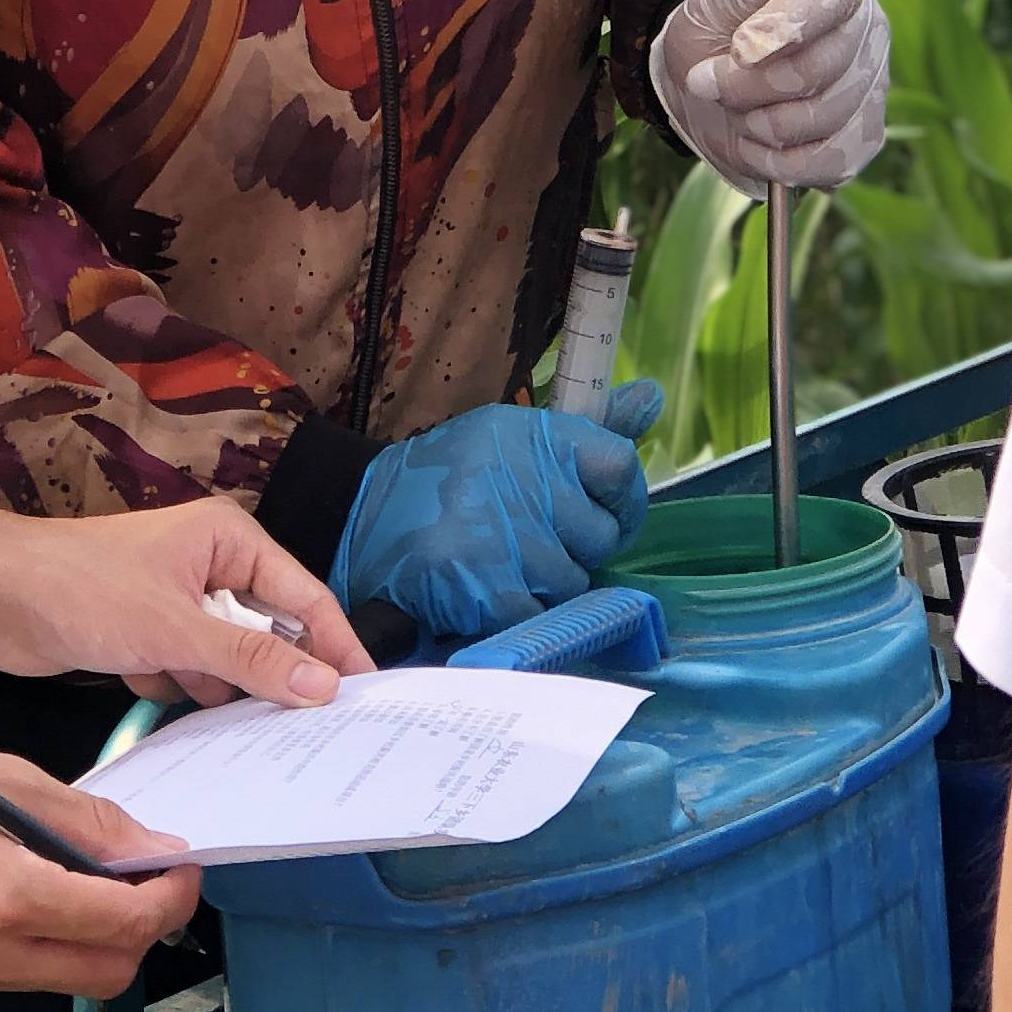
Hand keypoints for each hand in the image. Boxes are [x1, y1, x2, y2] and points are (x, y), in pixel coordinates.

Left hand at [0, 492, 370, 707]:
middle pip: (270, 630)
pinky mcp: (146, 637)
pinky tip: (176, 710)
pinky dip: (185, 694)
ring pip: (228, 660)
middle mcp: (210, 568)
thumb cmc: (80, 588)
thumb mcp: (175, 629)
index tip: (369, 697)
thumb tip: (324, 686)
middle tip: (319, 734)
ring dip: (228, 692)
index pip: (304, 597)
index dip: (337, 646)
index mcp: (229, 542)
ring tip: (253, 733)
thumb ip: (251, 658)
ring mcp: (176, 604)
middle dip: (280, 677)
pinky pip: (189, 675)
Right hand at [0, 726, 201, 999]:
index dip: (170, 896)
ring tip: (76, 872)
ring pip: (62, 978)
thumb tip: (148, 846)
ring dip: (91, 937)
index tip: (181, 865)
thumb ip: (82, 820)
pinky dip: (38, 940)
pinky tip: (19, 885)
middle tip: (142, 875)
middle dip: (142, 929)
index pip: (126, 924)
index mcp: (6, 898)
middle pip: (107, 972)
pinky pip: (13, 973)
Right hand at [332, 390, 660, 643]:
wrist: (358, 514)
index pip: (619, 464)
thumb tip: (653, 397)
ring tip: (500, 564)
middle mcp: (522, 479)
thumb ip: (587, 432)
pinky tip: (481, 589)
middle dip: (574, 548)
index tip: (604, 512)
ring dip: (544, 585)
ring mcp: (504, 535)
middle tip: (530, 541)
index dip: (622, 498)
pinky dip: (514, 612)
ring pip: (571, 582)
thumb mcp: (510, 438)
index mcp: (532, 435)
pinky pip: (535, 614)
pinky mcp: (485, 586)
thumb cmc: (446, 479)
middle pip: (601, 534)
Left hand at [651, 0, 889, 191]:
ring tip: (732, 107)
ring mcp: (872, 83)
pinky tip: (754, 142)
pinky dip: (783, 162)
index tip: (739, 49)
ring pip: (824, 118)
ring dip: (760, 122)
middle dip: (748, 84)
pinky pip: (833, 162)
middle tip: (703, 80)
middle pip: (820, 67)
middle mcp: (867, 27)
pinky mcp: (864, 135)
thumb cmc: (721, 22)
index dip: (786, 25)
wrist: (715, 75)